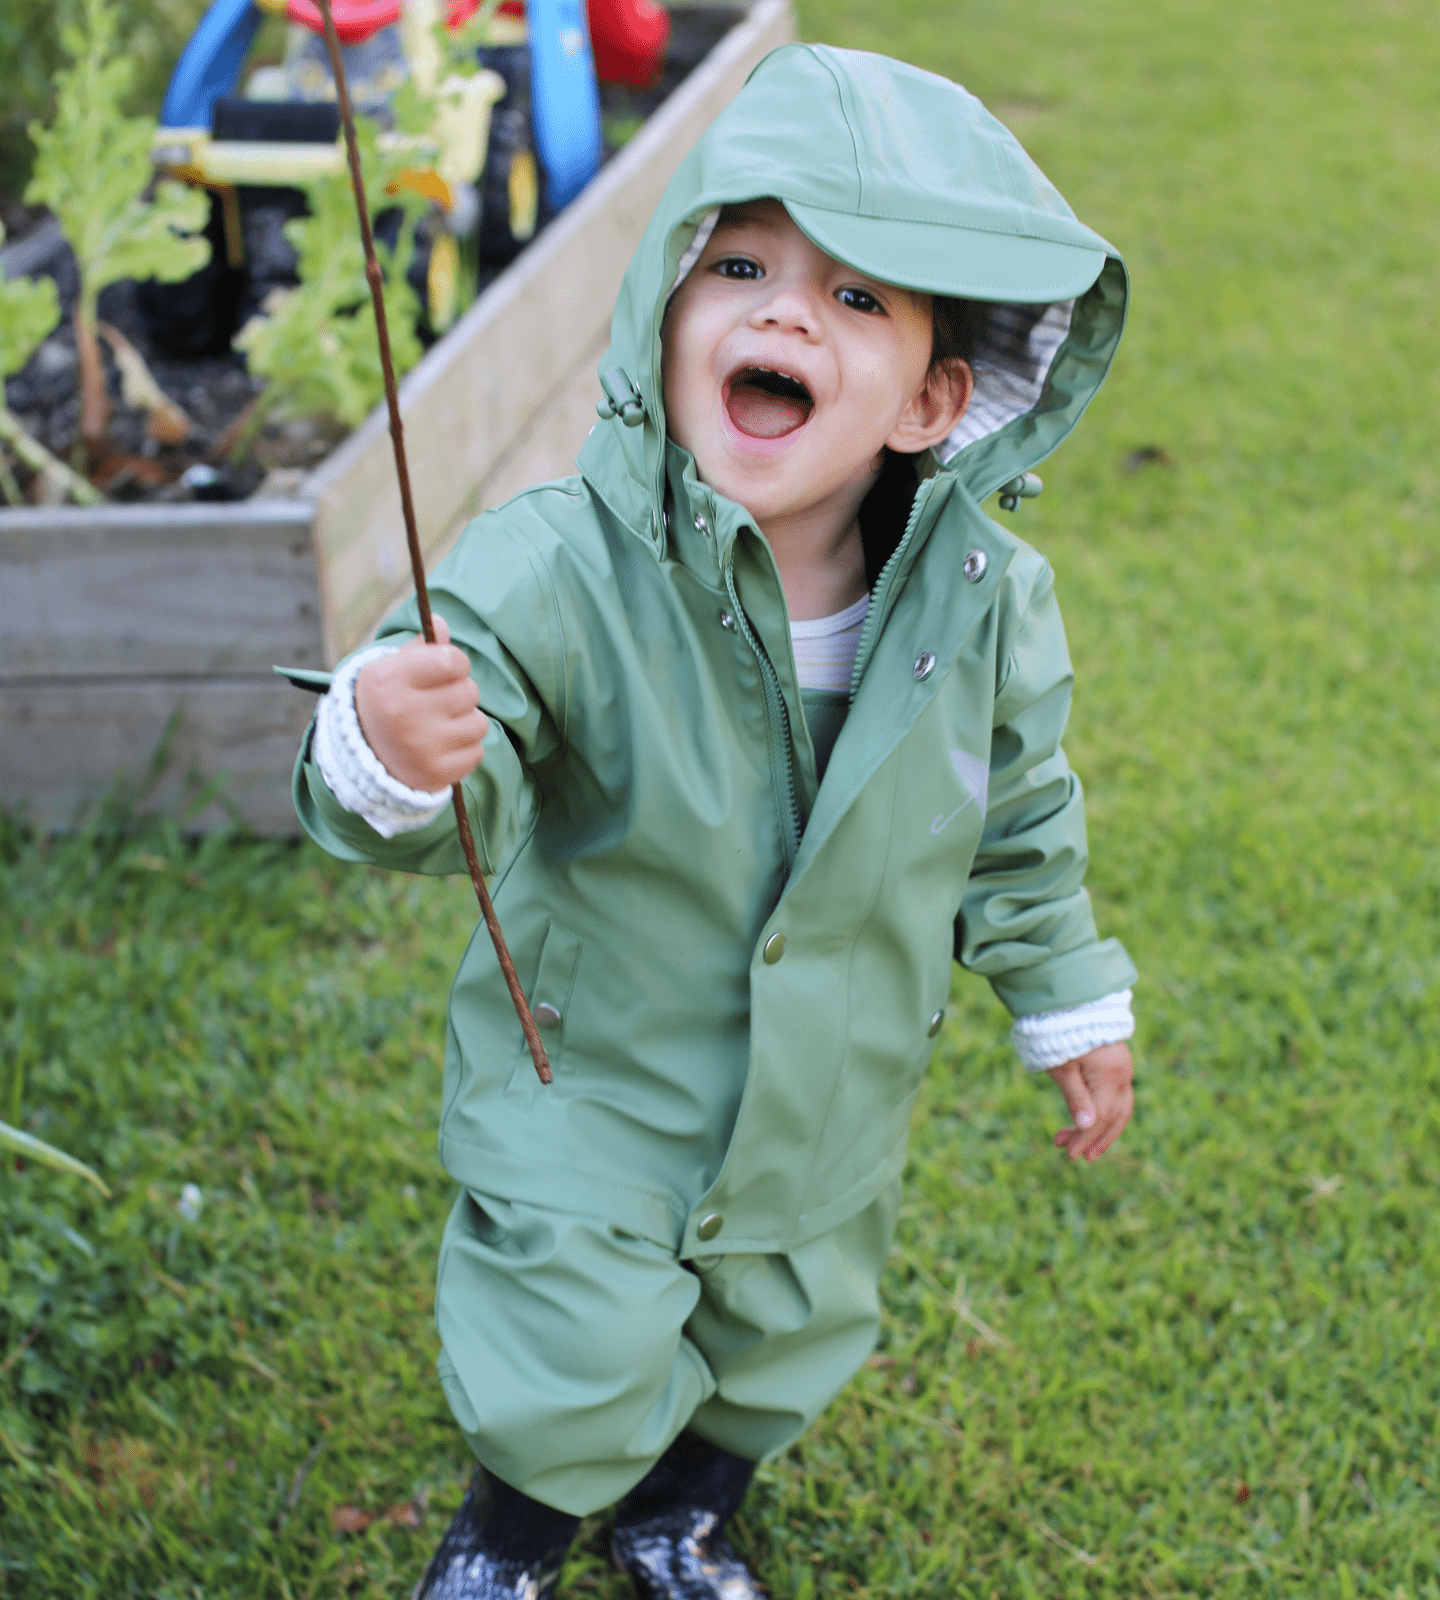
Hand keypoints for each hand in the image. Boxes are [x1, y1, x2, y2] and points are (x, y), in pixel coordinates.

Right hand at [354, 614, 487, 790]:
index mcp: (389, 681)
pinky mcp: (436, 774)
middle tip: (437, 702)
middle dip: (459, 693)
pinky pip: (477, 751)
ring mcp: (421, 747)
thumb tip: (440, 623)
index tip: (446, 669)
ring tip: (439, 725)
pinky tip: (442, 747)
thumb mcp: (391, 669)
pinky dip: (465, 748)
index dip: (456, 662)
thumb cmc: (386, 702)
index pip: (452, 660)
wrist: (365, 757)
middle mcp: (403, 715)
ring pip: (478, 722)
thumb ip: (420, 648)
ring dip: (465, 721)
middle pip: (469, 691)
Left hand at [1047, 1041, 1132, 1161]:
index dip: (1085, 1137)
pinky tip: (1092, 1123)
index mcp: (1110, 1075)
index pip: (1100, 1117)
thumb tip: (1086, 1126)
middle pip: (1114, 1117)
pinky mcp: (1117, 1066)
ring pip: (1120, 1109)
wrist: (1072, 1001)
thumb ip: (1076, 1097)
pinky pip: (1118, 1098)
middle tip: (1074, 1156)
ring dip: (1103, 1131)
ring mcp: (1123, 1070)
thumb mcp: (1062, 1067)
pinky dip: (1106, 1114)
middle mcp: (1123, 1074)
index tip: (1069, 1153)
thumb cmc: (1061, 1033)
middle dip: (1094, 1138)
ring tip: (1085, 1149)